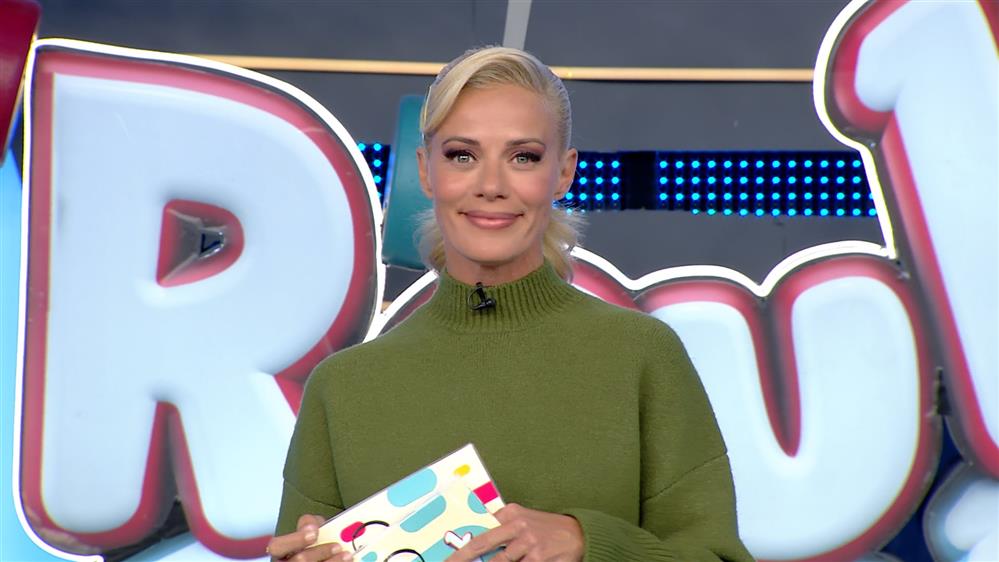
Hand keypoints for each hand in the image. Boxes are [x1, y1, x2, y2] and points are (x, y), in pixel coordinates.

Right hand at [265, 514, 352, 561]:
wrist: (322, 557)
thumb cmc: (314, 546)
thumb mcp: (311, 532)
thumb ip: (311, 524)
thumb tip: (313, 524)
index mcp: (282, 552)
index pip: (278, 545)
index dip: (296, 539)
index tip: (315, 533)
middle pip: (298, 560)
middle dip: (319, 552)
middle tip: (337, 546)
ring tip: (347, 556)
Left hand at [444, 503, 583, 561]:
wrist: (579, 533)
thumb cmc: (545, 527)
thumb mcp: (524, 518)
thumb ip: (503, 522)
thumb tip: (477, 531)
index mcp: (511, 514)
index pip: (482, 529)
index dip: (463, 546)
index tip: (449, 558)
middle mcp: (518, 527)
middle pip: (483, 544)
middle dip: (464, 557)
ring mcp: (529, 545)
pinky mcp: (539, 560)